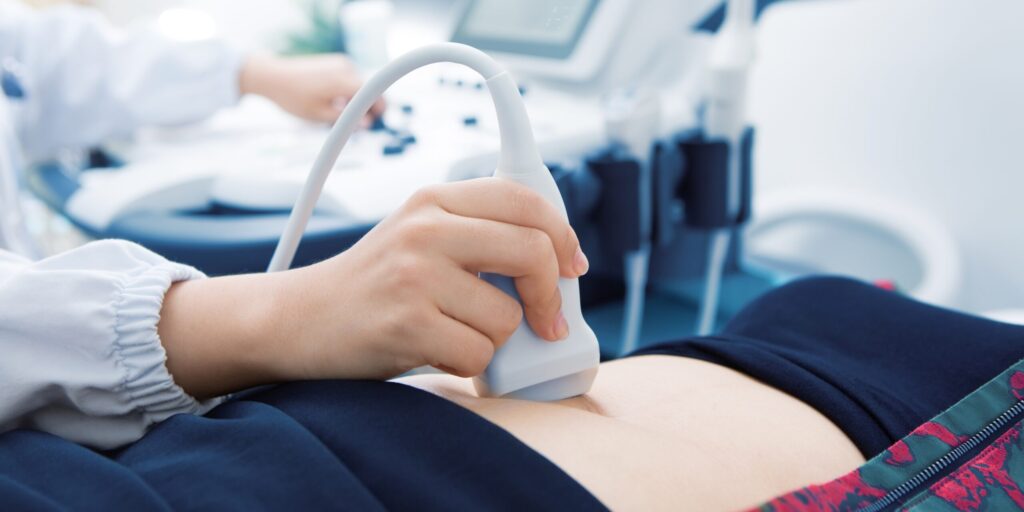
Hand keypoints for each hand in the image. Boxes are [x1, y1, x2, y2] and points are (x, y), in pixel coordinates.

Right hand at [158, 179, 588, 397]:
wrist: (297, 320)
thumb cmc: (374, 286)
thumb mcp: (419, 237)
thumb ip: (478, 235)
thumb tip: (561, 264)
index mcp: (434, 199)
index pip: (523, 199)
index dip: (562, 235)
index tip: (573, 266)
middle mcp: (426, 228)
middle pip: (533, 251)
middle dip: (551, 295)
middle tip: (547, 322)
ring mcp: (415, 276)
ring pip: (508, 316)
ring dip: (492, 339)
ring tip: (452, 333)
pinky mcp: (407, 324)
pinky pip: (479, 354)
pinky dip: (469, 365)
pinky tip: (435, 351)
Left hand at [238, 53, 385, 122]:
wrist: (272, 76)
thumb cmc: (293, 97)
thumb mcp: (319, 115)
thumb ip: (346, 120)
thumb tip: (367, 123)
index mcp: (343, 81)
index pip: (374, 93)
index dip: (380, 108)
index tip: (377, 120)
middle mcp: (346, 67)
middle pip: (367, 90)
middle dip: (365, 107)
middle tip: (354, 124)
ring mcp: (340, 62)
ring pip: (358, 85)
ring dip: (354, 100)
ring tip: (335, 112)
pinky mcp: (335, 62)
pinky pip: (349, 79)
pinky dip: (346, 91)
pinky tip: (330, 101)